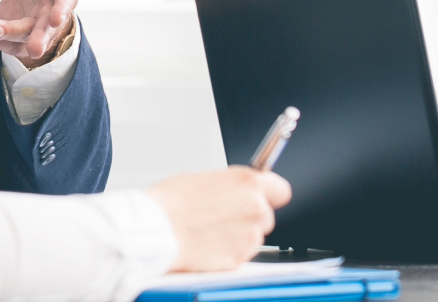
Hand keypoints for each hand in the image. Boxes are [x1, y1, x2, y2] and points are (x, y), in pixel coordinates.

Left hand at [0, 0, 77, 68]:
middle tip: (34, 50)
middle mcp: (54, 6)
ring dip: (10, 36)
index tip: (56, 19)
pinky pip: (11, 41)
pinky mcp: (22, 31)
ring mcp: (38, 22)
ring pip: (27, 36)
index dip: (63, 8)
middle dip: (41, 37)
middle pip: (49, 26)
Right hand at [148, 166, 292, 271]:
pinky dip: (228, 252)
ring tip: (209, 231)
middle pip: (266, 216)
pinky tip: (207, 244)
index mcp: (248, 183)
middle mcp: (256, 209)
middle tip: (224, 217)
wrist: (157, 229)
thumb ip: (231, 186)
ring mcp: (250, 237)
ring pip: (254, 237)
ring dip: (238, 236)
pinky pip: (240, 254)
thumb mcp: (205, 178)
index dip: (268, 195)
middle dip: (249, 217)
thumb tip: (235, 191)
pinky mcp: (239, 259)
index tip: (261, 198)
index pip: (280, 190)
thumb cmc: (171, 202)